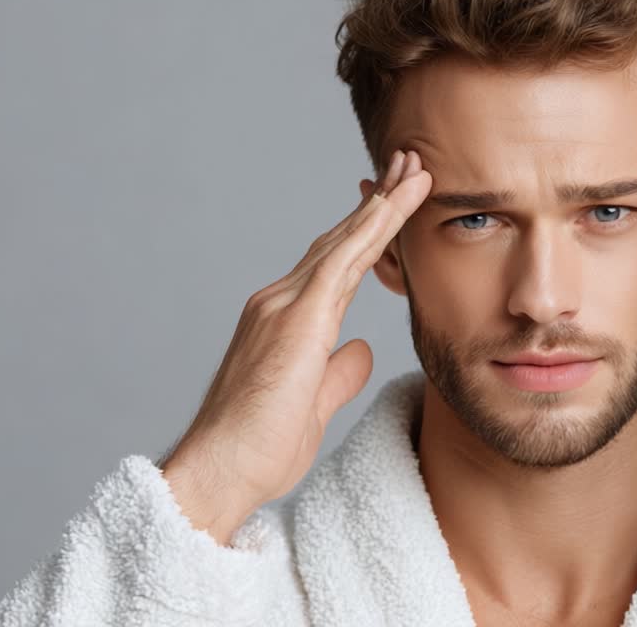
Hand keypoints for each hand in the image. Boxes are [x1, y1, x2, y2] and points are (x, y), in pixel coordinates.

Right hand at [160, 150, 430, 543]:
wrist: (220, 471)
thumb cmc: (259, 448)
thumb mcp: (314, 405)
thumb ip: (338, 371)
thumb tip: (362, 349)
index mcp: (286, 320)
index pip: (337, 264)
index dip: (368, 232)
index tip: (396, 203)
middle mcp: (280, 301)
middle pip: (341, 240)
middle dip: (378, 202)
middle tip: (411, 164)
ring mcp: (283, 305)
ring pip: (345, 241)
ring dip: (384, 203)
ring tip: (416, 169)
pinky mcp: (295, 318)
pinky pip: (343, 260)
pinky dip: (373, 228)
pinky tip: (396, 203)